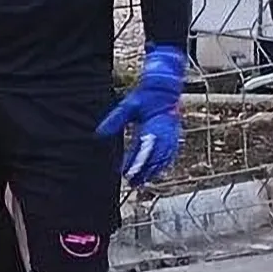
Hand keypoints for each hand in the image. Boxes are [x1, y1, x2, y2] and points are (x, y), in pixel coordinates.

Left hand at [96, 44, 185, 186]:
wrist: (165, 88)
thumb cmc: (145, 97)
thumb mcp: (127, 107)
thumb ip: (114, 121)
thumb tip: (98, 134)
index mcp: (152, 126)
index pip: (142, 150)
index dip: (135, 163)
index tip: (126, 173)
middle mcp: (163, 133)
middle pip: (153, 158)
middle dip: (144, 172)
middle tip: (133, 183)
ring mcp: (171, 135)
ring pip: (163, 158)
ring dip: (153, 171)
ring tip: (142, 181)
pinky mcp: (174, 136)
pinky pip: (170, 154)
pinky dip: (164, 164)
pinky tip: (157, 172)